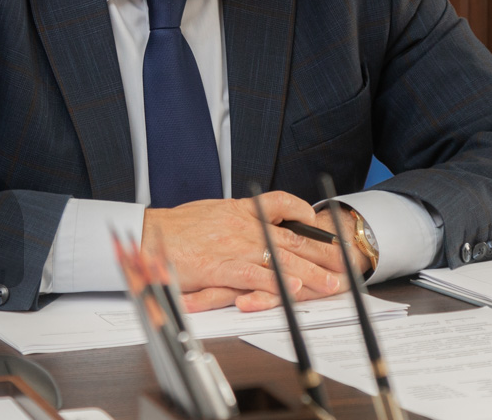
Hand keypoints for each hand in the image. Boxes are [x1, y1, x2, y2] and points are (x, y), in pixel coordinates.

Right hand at [141, 191, 348, 312]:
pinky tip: (295, 288)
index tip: (318, 222)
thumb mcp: (209, 213)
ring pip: (281, 258)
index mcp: (238, 210)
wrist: (148, 235)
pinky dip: (278, 281)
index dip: (303, 212)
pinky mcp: (222, 267)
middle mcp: (242, 226)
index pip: (279, 204)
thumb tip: (249, 221)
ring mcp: (234, 246)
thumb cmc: (174, 228)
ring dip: (310, 273)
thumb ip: (232, 218)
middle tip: (343, 263)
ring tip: (331, 284)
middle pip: (290, 237)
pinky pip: (257, 274)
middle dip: (320, 252)